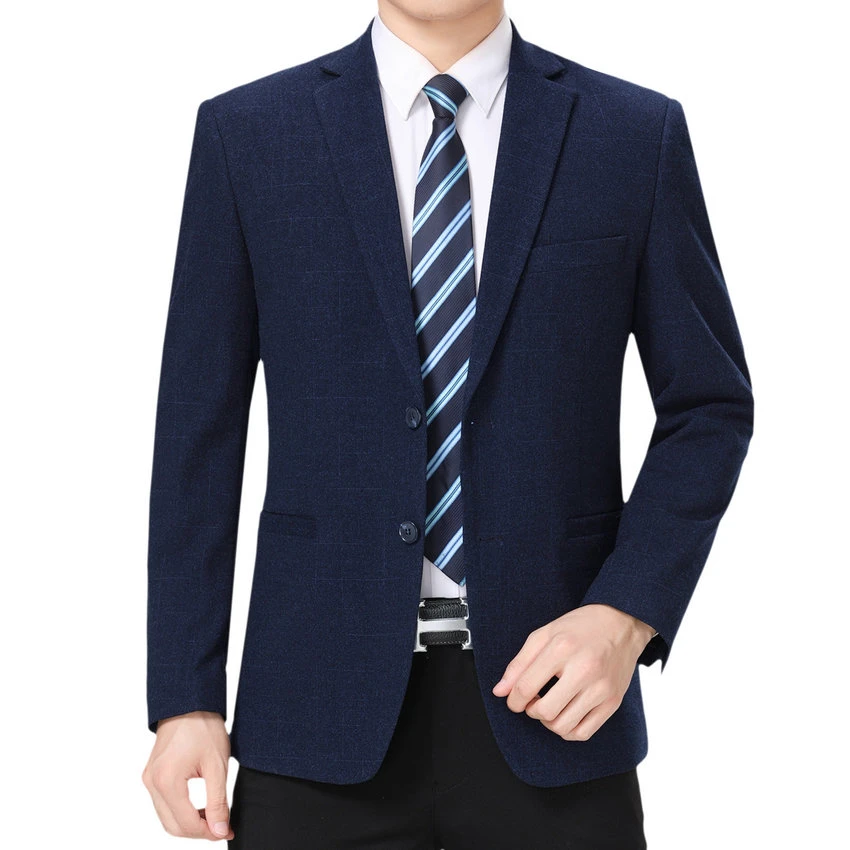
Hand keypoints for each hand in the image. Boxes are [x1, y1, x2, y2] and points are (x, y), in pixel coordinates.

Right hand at [142, 710, 233, 840]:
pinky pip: (163, 804)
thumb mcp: (217, 765)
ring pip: (166, 817)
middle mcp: (152, 783)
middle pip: (172, 825)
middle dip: (198, 831)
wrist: (188, 701)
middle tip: (222, 827)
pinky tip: (198, 807)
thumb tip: (220, 830)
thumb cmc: (203, 727)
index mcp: (166, 781)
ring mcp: (148, 779)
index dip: (208, 832)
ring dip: (188, 823)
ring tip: (213, 817)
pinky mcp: (151, 774)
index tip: (227, 831)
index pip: (186, 824)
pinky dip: (180, 811)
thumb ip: (217, 802)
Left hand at [491, 604, 655, 740]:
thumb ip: (519, 663)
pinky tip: (564, 714)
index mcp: (562, 648)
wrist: (621, 623)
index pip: (526, 687)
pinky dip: (567, 731)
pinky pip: (583, 733)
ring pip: (563, 727)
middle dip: (530, 710)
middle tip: (533, 700)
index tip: (514, 700)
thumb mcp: (544, 634)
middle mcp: (584, 670)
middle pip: (544, 711)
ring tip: (549, 706)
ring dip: (548, 722)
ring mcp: (601, 688)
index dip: (513, 700)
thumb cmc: (579, 628)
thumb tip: (499, 692)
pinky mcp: (613, 702)